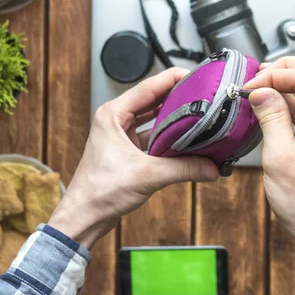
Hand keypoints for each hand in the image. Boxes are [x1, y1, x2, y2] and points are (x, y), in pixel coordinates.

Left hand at [48, 68, 218, 248]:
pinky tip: (186, 139)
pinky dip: (169, 136)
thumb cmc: (98, 192)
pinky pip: (154, 135)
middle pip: (153, 99)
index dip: (173, 78)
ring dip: (174, 117)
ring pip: (154, 117)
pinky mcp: (128, 150)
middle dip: (177, 96)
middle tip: (202, 95)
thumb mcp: (146, 176)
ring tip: (198, 113)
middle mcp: (116, 120)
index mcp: (112, 115)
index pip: (148, 87)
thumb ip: (182, 168)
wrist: (84, 218)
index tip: (195, 76)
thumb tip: (210, 167)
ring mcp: (122, 135)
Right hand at [244, 57, 294, 276]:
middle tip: (262, 73)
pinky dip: (294, 103)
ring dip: (291, 84)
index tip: (251, 85)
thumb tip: (261, 92)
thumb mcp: (280, 159)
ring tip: (263, 89)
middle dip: (289, 68)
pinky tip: (273, 108)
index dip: (274, 76)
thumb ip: (271, 118)